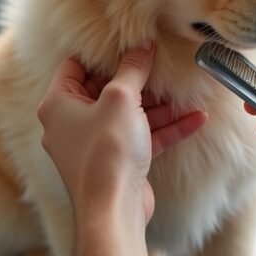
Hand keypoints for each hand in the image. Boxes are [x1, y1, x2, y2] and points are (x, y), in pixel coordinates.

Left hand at [38, 44, 207, 222]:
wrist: (113, 210)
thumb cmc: (106, 151)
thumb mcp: (121, 98)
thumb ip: (132, 69)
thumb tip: (142, 46)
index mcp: (58, 104)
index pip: (75, 66)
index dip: (100, 54)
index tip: (127, 45)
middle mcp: (71, 124)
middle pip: (105, 90)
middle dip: (138, 80)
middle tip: (161, 66)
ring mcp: (95, 145)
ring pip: (128, 115)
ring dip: (158, 106)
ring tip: (185, 94)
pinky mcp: (117, 163)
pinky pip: (142, 137)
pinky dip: (166, 128)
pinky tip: (197, 119)